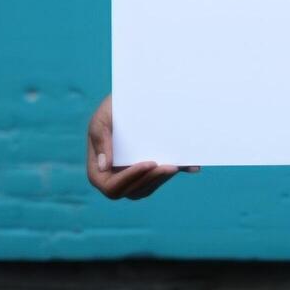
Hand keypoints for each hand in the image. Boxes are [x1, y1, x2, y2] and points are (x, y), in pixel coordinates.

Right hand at [85, 93, 200, 199]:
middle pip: (131, 191)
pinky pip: (160, 177)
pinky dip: (175, 172)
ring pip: (146, 188)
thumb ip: (100, 138)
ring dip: (161, 179)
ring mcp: (133, 175)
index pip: (111, 186)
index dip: (129, 178)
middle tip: (169, 167)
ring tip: (175, 166)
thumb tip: (105, 167)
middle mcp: (115, 176)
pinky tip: (190, 166)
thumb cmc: (112, 108)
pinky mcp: (150, 169)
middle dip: (150, 180)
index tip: (149, 163)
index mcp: (99, 169)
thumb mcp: (102, 118)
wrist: (130, 99)